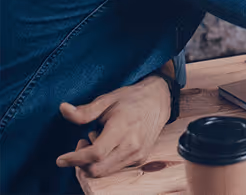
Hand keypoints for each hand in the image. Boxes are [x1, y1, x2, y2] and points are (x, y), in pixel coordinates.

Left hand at [55, 75, 169, 177]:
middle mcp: (132, 144)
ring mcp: (138, 154)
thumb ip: (84, 110)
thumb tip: (63, 109)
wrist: (159, 100)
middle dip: (80, 163)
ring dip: (91, 163)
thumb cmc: (131, 98)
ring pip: (104, 172)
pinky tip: (107, 146)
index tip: (60, 159)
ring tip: (95, 142)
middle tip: (82, 143)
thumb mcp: (107, 99)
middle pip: (97, 169)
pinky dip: (103, 162)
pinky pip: (113, 169)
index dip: (75, 159)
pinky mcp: (140, 159)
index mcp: (123, 127)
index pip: (96, 153)